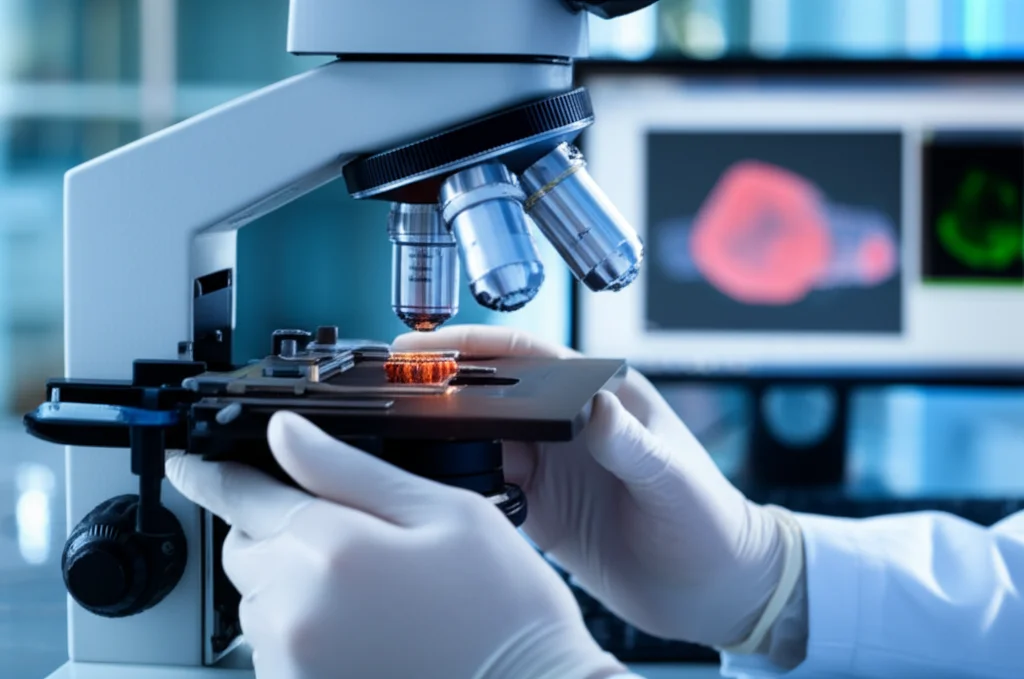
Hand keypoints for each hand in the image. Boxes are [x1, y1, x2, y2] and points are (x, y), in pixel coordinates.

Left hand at [166, 411, 628, 678]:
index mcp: (334, 551)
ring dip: (293, 582)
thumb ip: (352, 471)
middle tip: (351, 534)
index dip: (214, 472)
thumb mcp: (445, 514)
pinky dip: (306, 627)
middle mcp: (298, 613)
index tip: (189, 464)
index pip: (245, 496)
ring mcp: (293, 665)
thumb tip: (287, 434)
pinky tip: (369, 627)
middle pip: (246, 550)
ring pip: (259, 600)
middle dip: (279, 530)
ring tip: (375, 590)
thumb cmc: (504, 611)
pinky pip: (277, 647)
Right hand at [394, 326, 788, 648]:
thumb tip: (597, 409)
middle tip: (397, 393)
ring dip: (447, 437)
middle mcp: (570, 424)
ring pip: (483, 438)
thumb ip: (631, 444)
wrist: (711, 588)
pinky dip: (462, 483)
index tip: (425, 347)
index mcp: (603, 396)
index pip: (528, 356)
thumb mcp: (673, 479)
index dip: (474, 346)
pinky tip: (442, 488)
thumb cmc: (708, 522)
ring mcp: (553, 464)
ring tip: (406, 439)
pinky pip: (488, 485)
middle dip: (445, 389)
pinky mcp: (541, 506)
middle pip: (494, 393)